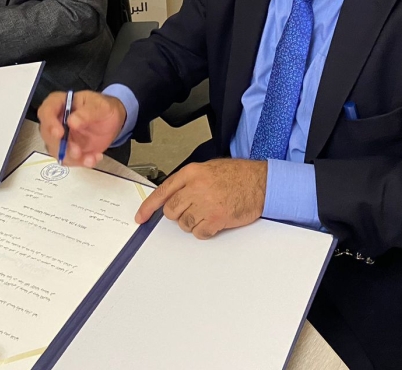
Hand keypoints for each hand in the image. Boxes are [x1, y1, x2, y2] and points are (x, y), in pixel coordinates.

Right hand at [36, 91, 126, 166]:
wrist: (113, 121)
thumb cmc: (102, 108)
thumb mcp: (99, 106)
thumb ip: (87, 113)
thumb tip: (72, 122)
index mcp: (60, 103)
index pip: (46, 111)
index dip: (49, 123)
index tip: (59, 133)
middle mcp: (56, 121)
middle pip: (47, 135)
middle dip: (60, 146)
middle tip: (77, 151)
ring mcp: (61, 137)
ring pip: (56, 151)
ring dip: (71, 157)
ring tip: (90, 157)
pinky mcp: (68, 150)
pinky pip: (69, 160)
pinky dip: (81, 162)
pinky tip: (93, 158)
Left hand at [136, 159, 266, 238]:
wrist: (261, 183)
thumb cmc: (238, 175)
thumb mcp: (209, 168)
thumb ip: (189, 181)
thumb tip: (173, 197)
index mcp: (192, 173)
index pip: (162, 191)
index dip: (148, 207)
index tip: (141, 217)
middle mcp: (196, 187)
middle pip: (171, 211)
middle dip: (179, 213)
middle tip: (193, 209)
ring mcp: (206, 204)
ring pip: (185, 224)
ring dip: (194, 222)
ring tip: (209, 212)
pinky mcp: (216, 219)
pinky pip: (199, 232)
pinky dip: (205, 230)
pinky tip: (215, 220)